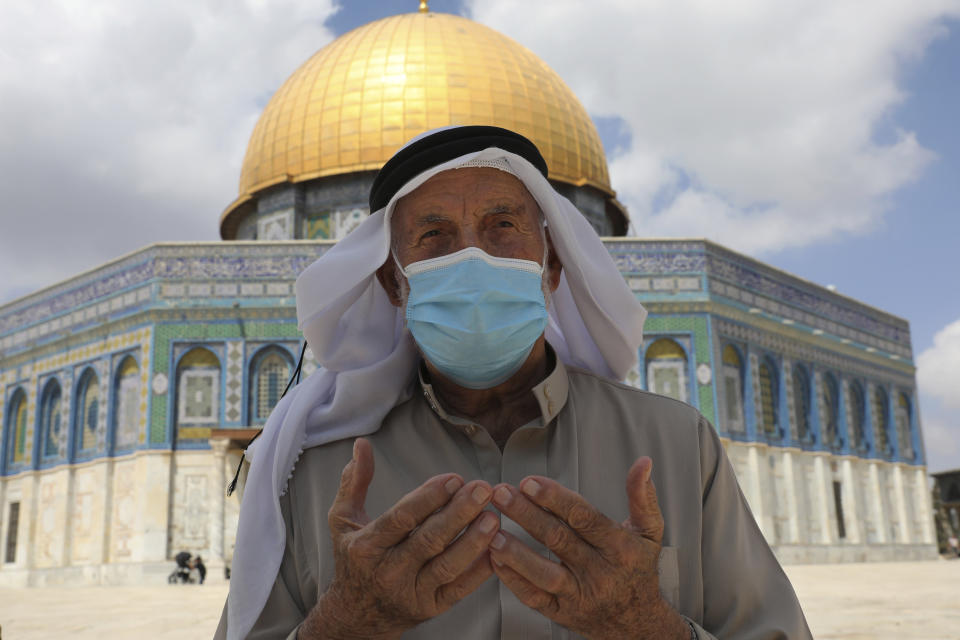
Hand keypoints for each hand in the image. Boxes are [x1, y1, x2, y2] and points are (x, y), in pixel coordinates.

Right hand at [302, 438, 498, 639]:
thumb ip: (354, 482)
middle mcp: (389, 571)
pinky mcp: (430, 608)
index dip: (429, 497)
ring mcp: (411, 592)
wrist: (357, 614)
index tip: (454, 478)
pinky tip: (496, 549)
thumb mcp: (343, 520)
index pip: (402, 518)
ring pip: (447, 566)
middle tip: (483, 490)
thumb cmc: (354, 559)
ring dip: (473, 541)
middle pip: (429, 540)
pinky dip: (479, 571)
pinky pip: (459, 589)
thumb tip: (361, 445)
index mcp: (368, 546)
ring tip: (494, 518)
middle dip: (459, 513)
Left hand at [488, 457, 688, 639]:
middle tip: (501, 493)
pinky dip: (513, 579)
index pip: (583, 517)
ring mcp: (579, 596)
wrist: (638, 623)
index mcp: (619, 547)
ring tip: (493, 531)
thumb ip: (642, 496)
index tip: (529, 482)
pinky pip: (534, 597)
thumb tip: (643, 462)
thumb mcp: (650, 532)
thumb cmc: (638, 569)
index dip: (554, 498)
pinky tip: (496, 559)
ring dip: (516, 552)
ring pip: (544, 573)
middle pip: (558, 539)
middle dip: (525, 514)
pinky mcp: (562, 613)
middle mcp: (599, 572)